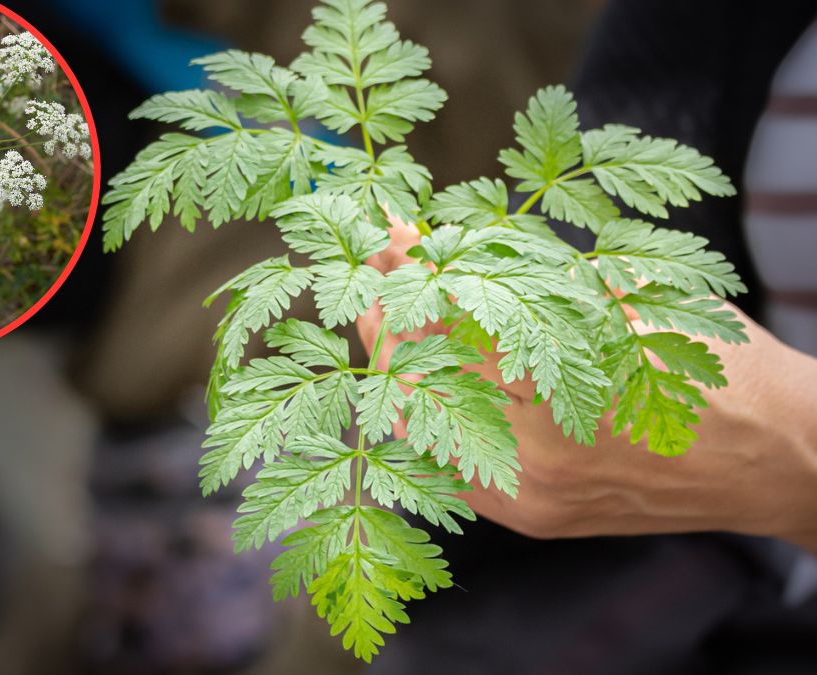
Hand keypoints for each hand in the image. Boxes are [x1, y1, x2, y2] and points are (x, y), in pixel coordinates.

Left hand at [357, 224, 816, 553]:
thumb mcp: (635, 298)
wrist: (783, 461)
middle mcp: (535, 453)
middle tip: (375, 269)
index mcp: (566, 383)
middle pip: (420, 376)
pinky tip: (413, 375)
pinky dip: (426, 414)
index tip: (391, 233)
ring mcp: (529, 497)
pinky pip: (450, 464)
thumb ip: (545, 277)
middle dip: (389, 314)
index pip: (454, 318)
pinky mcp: (533, 518)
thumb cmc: (717, 364)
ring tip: (382, 314)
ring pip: (422, 426)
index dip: (415, 270)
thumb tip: (467, 243)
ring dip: (400, 363)